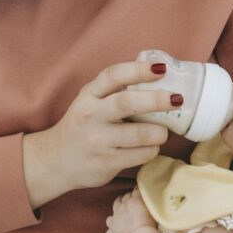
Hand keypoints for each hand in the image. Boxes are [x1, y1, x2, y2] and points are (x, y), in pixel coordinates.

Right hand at [23, 60, 177, 207]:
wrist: (55, 160)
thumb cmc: (83, 125)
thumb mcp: (91, 100)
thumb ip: (115, 89)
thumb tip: (156, 71)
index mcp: (89, 95)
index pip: (113, 76)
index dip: (138, 70)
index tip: (161, 69)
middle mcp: (90, 115)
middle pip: (127, 103)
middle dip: (156, 99)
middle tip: (177, 99)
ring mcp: (97, 141)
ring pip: (139, 134)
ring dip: (159, 132)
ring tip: (163, 132)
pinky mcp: (105, 163)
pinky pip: (139, 155)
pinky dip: (152, 150)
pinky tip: (151, 147)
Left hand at [107, 189, 155, 232]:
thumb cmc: (149, 225)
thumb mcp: (153, 210)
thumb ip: (150, 202)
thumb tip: (151, 198)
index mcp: (135, 199)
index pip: (136, 190)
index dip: (138, 190)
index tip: (140, 191)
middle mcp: (124, 204)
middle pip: (126, 196)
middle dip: (129, 196)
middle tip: (133, 198)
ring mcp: (117, 214)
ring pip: (116, 204)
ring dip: (119, 202)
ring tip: (122, 203)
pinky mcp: (113, 224)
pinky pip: (109, 219)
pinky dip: (112, 219)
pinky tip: (114, 220)